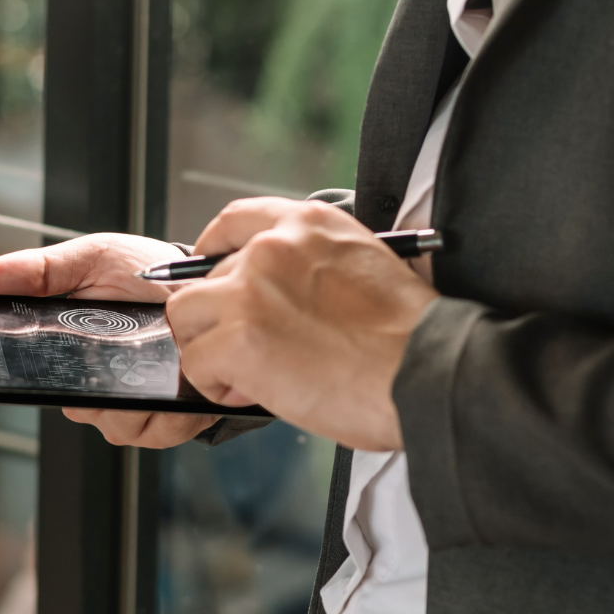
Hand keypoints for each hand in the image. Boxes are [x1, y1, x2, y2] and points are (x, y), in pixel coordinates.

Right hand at [0, 233, 220, 448]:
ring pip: (112, 423)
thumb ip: (36, 270)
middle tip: (105, 346)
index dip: (16, 372)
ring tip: (150, 351)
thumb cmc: (143, 272)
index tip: (21, 358)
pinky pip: (153, 431)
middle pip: (71, 403)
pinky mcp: (165, 421)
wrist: (206, 284)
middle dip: (85, 380)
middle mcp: (92, 387)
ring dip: (129, 391)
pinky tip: (176, 374)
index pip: (27, 376)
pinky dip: (165, 405)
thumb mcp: (89, 259)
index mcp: (63, 352)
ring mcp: (128, 408)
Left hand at [166, 199, 439, 450]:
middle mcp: (272, 247)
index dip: (212, 247)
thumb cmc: (408, 337)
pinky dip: (217, 385)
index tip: (208, 268)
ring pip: (188, 317)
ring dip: (211, 350)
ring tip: (251, 376)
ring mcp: (249, 290)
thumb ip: (312, 268)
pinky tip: (255, 393)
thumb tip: (277, 298)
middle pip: (206, 278)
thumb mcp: (363, 268)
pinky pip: (196, 363)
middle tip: (256, 354)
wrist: (425, 372)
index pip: (236, 219)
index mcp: (309, 225)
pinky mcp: (237, 337)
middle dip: (221, 320)